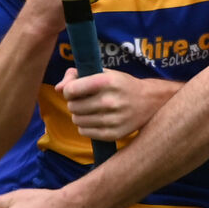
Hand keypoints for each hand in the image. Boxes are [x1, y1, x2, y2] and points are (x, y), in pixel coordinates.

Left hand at [57, 67, 175, 140]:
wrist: (150, 101)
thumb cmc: (121, 85)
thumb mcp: (103, 73)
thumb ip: (76, 76)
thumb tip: (57, 89)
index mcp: (107, 82)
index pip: (71, 91)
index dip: (69, 91)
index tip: (75, 91)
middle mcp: (110, 101)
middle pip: (73, 107)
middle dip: (75, 103)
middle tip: (85, 101)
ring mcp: (112, 119)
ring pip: (77, 120)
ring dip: (79, 115)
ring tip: (90, 110)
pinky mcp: (114, 134)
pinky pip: (84, 132)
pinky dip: (85, 126)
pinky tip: (95, 120)